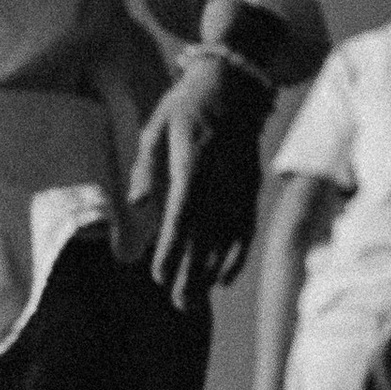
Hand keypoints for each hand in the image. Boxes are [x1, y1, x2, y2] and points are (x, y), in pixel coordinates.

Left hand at [128, 54, 266, 313]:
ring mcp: (241, 184)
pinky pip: (246, 228)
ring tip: (194, 301)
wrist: (234, 85)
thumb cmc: (185, 107)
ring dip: (210, 272)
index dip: (171, 247)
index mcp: (194, 160)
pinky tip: (223, 279)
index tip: (157, 275)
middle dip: (191, 271)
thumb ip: (147, 168)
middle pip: (206, 234)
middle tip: (178, 304)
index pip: (182, 213)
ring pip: (226, 237)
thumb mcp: (156, 128)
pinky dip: (236, 256)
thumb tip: (138, 206)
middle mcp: (222, 176)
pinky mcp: (252, 188)